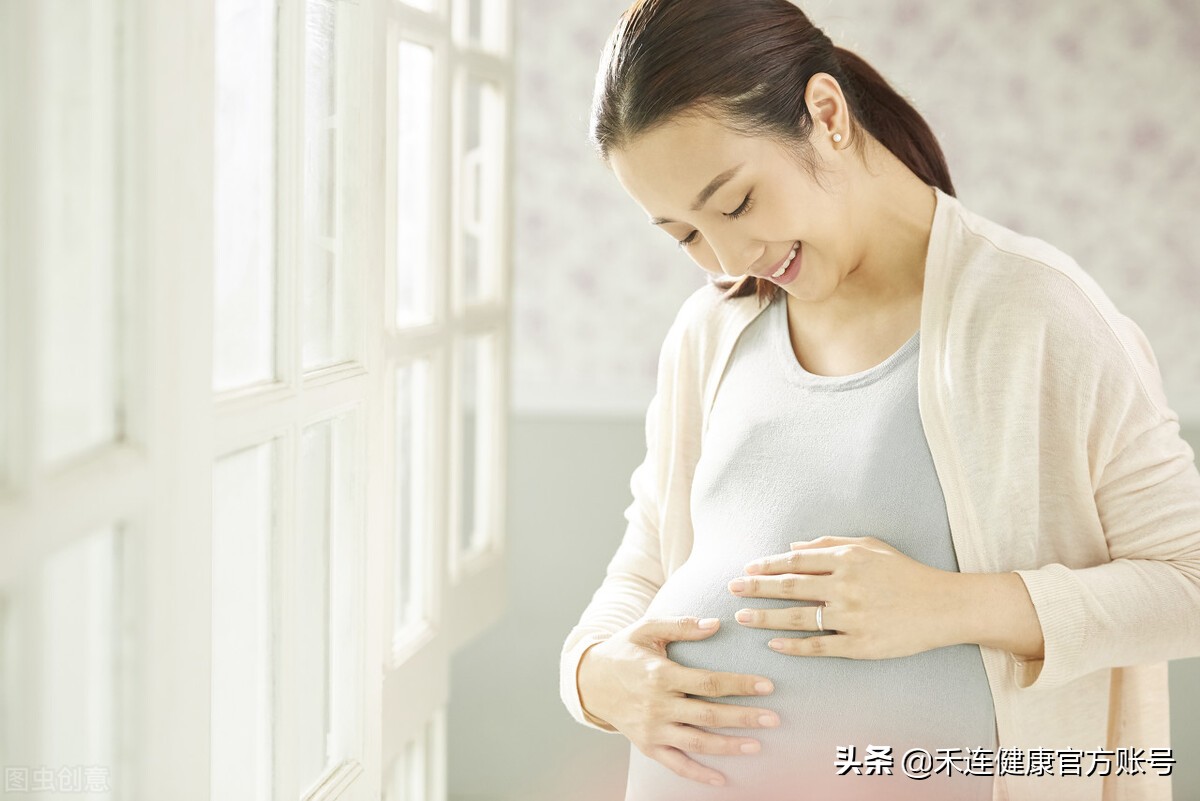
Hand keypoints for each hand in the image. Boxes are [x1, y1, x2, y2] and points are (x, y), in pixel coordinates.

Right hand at [577, 615, 781, 787]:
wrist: (590, 681)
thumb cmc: (624, 651)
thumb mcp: (647, 629)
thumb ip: (681, 625)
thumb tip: (715, 624)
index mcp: (660, 674)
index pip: (708, 682)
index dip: (739, 684)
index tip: (767, 685)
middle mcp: (656, 705)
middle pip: (708, 715)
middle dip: (744, 718)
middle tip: (774, 719)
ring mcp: (652, 729)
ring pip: (696, 742)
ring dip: (728, 746)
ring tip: (757, 745)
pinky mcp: (647, 746)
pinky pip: (675, 765)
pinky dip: (698, 775)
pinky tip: (722, 779)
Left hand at [728, 535, 961, 658]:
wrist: (943, 606)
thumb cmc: (905, 573)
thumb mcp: (870, 546)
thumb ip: (830, 543)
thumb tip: (792, 547)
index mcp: (846, 559)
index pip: (795, 561)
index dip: (767, 565)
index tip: (747, 568)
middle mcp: (845, 586)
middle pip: (789, 587)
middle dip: (756, 587)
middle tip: (732, 589)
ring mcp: (852, 617)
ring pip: (798, 618)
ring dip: (765, 618)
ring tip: (743, 618)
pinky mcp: (860, 644)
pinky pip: (819, 646)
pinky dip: (793, 646)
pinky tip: (773, 645)